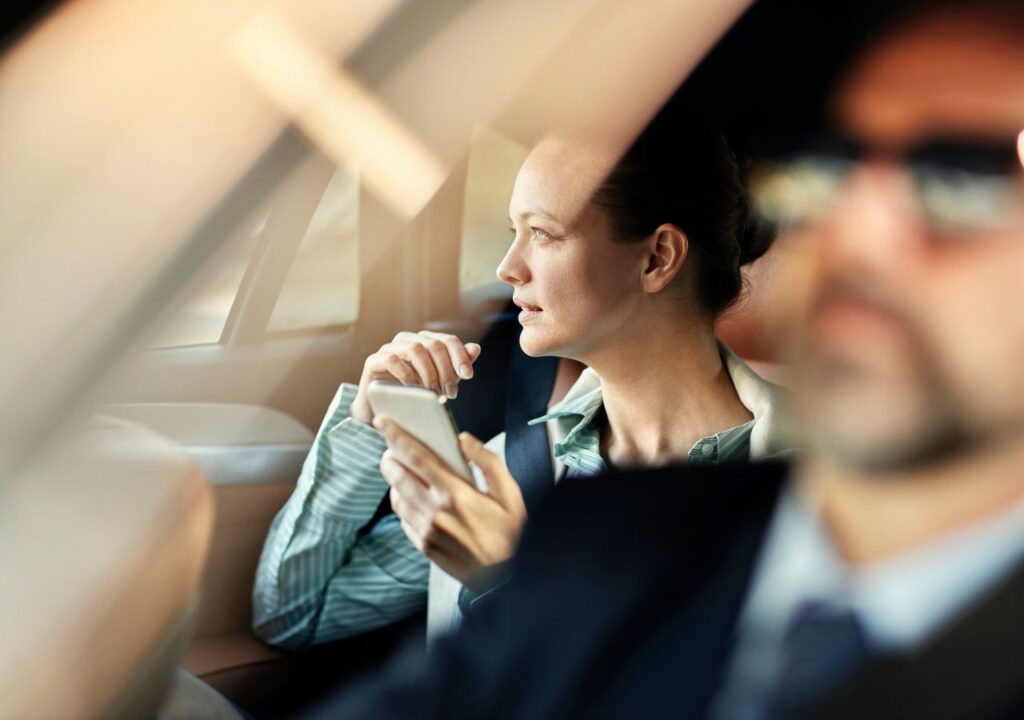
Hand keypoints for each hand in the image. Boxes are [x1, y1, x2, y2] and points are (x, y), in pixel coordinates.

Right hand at [350, 331, 481, 424]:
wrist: (383, 411)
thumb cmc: (414, 394)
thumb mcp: (441, 381)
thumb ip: (457, 365)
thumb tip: (475, 348)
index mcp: (425, 341)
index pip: (448, 340)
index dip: (460, 356)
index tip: (468, 376)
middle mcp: (407, 340)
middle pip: (434, 345)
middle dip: (446, 369)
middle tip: (450, 393)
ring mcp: (389, 349)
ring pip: (415, 349)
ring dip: (428, 372)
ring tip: (433, 392)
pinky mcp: (374, 361)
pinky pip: (393, 360)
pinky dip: (407, 374)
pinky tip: (414, 390)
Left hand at [373, 416, 526, 591]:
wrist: (507, 578)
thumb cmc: (512, 533)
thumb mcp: (511, 494)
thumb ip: (488, 462)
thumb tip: (464, 440)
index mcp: (456, 494)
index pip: (418, 457)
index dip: (397, 437)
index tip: (383, 423)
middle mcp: (436, 512)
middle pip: (398, 476)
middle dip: (390, 458)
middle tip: (391, 449)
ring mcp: (427, 531)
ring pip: (397, 497)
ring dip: (395, 481)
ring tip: (403, 471)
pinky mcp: (424, 546)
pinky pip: (404, 519)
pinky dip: (403, 504)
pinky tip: (414, 499)